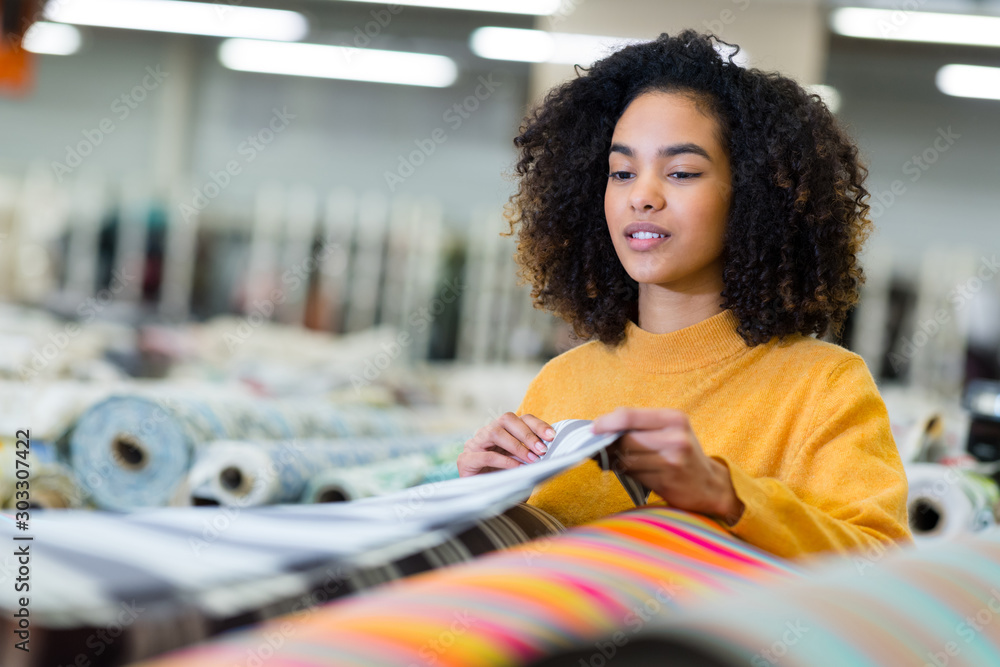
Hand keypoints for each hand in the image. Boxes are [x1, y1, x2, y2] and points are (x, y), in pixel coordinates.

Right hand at [457, 412, 554, 476]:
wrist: (481, 502)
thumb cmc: (505, 483)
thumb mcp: (523, 467)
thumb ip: (533, 457)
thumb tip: (549, 451)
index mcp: (502, 432)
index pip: (520, 419)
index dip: (537, 425)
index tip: (552, 436)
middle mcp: (487, 433)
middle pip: (507, 419)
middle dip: (527, 433)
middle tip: (542, 449)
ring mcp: (474, 445)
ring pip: (495, 432)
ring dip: (517, 445)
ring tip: (531, 459)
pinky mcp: (465, 460)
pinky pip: (486, 456)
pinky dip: (504, 461)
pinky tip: (517, 468)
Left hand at [591, 407, 743, 521]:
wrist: (710, 485)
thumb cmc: (683, 454)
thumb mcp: (670, 431)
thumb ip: (640, 426)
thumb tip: (600, 428)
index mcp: (673, 418)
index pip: (629, 416)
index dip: (606, 422)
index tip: (594, 429)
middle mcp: (675, 437)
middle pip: (625, 439)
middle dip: (610, 445)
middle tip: (603, 448)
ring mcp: (672, 460)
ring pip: (627, 459)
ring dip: (616, 461)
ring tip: (617, 460)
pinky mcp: (667, 481)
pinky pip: (634, 475)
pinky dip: (626, 473)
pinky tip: (630, 471)